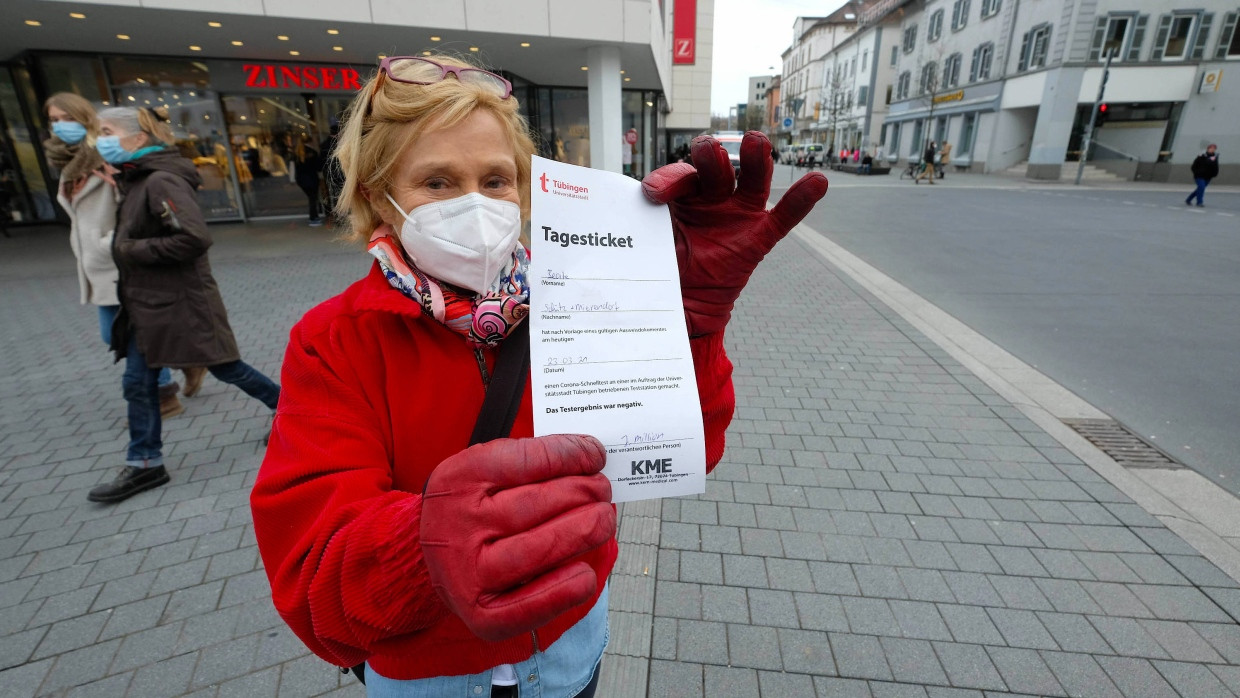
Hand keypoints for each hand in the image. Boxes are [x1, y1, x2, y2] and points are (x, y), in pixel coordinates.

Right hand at [419, 434, 614, 641]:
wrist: (430, 557)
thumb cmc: (474, 507)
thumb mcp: (486, 470)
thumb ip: (532, 459)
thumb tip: (589, 455)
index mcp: (460, 479)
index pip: (527, 461)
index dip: (571, 455)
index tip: (595, 455)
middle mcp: (459, 524)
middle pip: (537, 504)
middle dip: (583, 492)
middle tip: (602, 490)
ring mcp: (468, 572)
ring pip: (539, 549)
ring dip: (583, 532)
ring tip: (603, 520)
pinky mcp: (481, 613)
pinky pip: (529, 606)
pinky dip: (564, 591)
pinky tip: (585, 575)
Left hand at [642, 132, 827, 335]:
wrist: (682, 305)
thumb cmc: (665, 267)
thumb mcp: (649, 242)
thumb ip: (645, 224)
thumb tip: (636, 208)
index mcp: (682, 195)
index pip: (678, 176)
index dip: (668, 180)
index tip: (652, 194)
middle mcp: (711, 197)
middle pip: (715, 167)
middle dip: (709, 155)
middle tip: (706, 152)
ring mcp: (737, 215)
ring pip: (750, 180)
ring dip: (754, 159)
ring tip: (755, 142)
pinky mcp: (758, 238)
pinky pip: (784, 218)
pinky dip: (801, 200)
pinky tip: (818, 181)